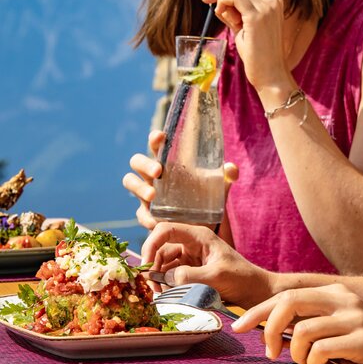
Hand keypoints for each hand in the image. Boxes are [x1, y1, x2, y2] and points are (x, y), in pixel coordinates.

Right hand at [122, 137, 238, 232]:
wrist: (202, 226)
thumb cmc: (205, 198)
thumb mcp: (218, 186)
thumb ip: (225, 176)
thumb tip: (231, 169)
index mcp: (168, 162)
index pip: (156, 144)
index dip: (155, 138)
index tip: (160, 137)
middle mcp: (154, 175)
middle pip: (137, 161)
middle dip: (145, 163)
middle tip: (158, 171)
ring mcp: (147, 194)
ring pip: (130, 182)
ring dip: (138, 187)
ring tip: (153, 196)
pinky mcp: (147, 214)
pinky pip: (139, 213)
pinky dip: (145, 217)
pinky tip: (156, 222)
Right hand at [141, 221, 271, 307]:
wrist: (254, 291)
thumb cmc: (241, 278)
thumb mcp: (217, 277)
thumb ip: (191, 276)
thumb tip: (166, 278)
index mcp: (198, 235)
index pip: (166, 229)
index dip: (151, 243)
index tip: (145, 264)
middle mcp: (191, 242)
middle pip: (161, 247)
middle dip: (152, 265)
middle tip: (151, 288)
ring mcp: (190, 256)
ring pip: (164, 262)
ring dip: (158, 277)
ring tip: (158, 294)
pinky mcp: (190, 270)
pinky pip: (171, 273)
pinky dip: (165, 283)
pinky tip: (165, 294)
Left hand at [202, 0, 290, 91]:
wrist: (270, 76)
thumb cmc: (257, 55)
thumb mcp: (243, 29)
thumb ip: (234, 14)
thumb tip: (218, 2)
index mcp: (273, 3)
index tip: (211, 2)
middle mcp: (273, 1)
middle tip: (212, 9)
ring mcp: (267, 7)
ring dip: (223, 0)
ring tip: (228, 21)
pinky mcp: (257, 16)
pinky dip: (223, 2)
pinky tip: (224, 17)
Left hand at [232, 284, 362, 363]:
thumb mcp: (335, 329)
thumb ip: (308, 323)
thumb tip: (268, 328)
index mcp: (332, 293)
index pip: (287, 295)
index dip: (259, 310)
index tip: (238, 327)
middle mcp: (342, 299)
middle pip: (289, 302)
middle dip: (268, 327)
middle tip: (268, 354)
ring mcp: (354, 317)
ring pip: (303, 331)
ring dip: (299, 356)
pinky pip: (322, 351)